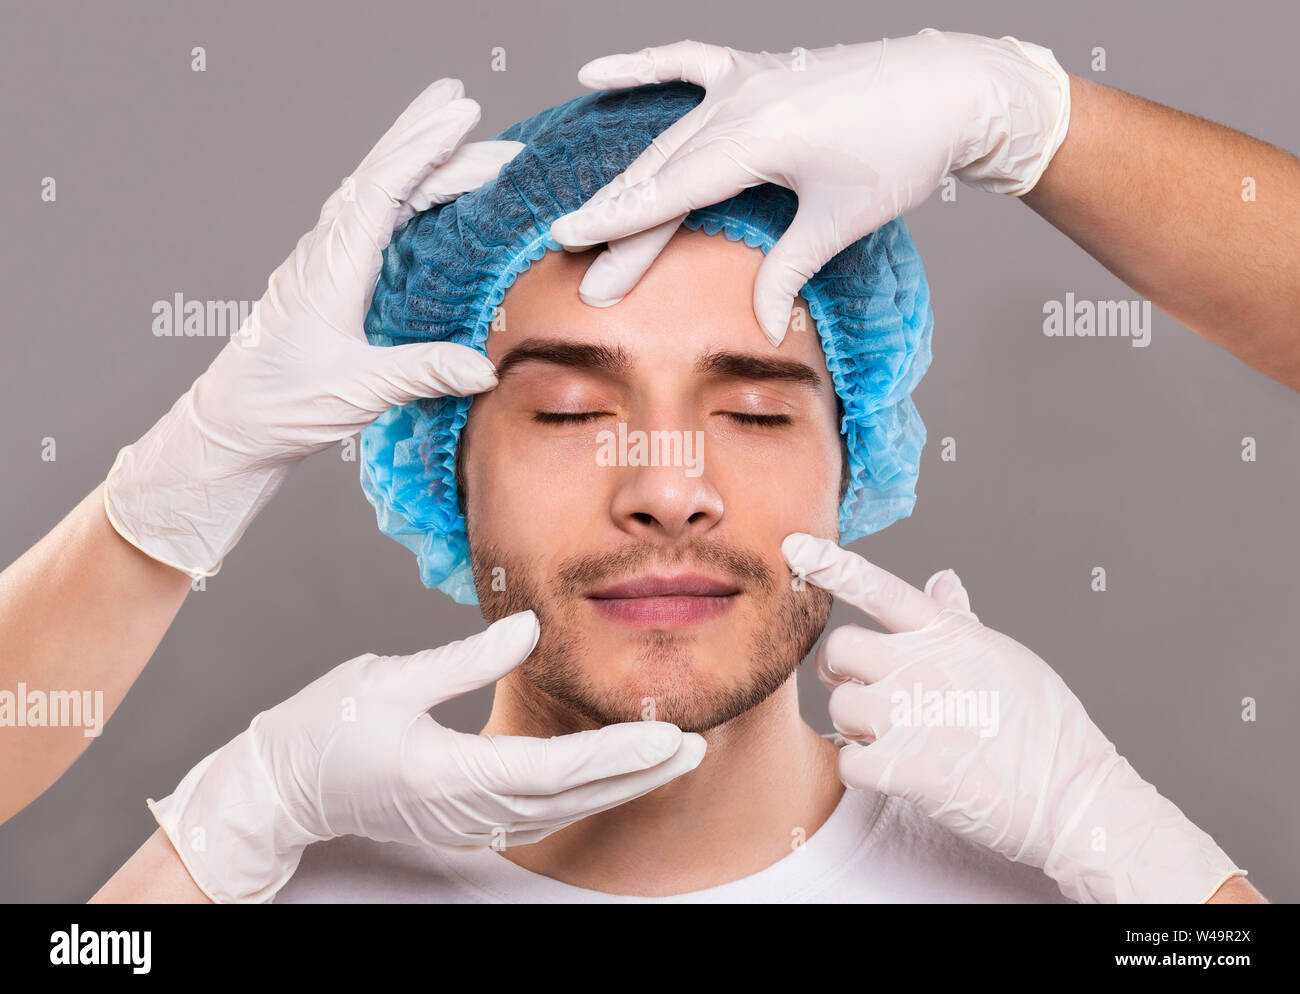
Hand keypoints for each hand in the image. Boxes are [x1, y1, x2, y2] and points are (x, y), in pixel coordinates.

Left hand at [105, 78, 523, 576]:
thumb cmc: (282, 405)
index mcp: (332, 268)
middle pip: (378, 175)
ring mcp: (323, 260)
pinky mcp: (327, 276)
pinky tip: (418, 190)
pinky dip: (400, 189)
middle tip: (468, 106)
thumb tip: (483, 367)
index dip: (423, 148)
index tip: (461, 116)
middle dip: (425, 137)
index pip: (382, 188)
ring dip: (412, 158)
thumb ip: (421, 372)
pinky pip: (367, 215)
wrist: (233, 423)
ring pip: (371, 190)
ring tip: (451, 131)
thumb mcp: (357, 392)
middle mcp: (325, 253)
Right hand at [147, 611, 707, 902]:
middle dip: (640, 774)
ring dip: (621, 785)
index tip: (668, 734)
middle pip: (575, 799)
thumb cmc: (320, 732)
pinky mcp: (465, 817)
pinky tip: (613, 772)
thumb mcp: (388, 680)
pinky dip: (586, 792)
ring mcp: (468, 820)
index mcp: (450, 775)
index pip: (555, 770)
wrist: (277, 790)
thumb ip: (466, 659)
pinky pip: (542, 811)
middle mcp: (468, 808)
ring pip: (564, 811)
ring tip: (671, 757)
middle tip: (695, 745)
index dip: (618, 754)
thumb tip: (530, 628)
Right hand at [548, 31, 1069, 343]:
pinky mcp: (755, 69)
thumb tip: (762, 327)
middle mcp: (743, 102)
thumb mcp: (842, 219)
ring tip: (589, 219)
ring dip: (629, 178)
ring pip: (669, 134)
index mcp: (761, 138)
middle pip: (663, 173)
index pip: (672, 193)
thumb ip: (790, 269)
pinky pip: (685, 62)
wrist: (947, 88)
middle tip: (586, 274)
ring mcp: (746, 78)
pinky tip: (596, 74)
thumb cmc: (902, 151)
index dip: (620, 225)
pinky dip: (642, 68)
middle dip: (620, 226)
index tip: (570, 244)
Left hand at [781, 533, 1244, 903]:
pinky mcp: (905, 769)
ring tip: (892, 735)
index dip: (834, 565)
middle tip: (861, 688)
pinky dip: (862, 768)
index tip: (795, 547)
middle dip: (840, 671)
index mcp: (948, 636)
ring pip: (839, 707)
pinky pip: (847, 760)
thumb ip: (959, 620)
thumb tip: (942, 579)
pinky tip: (891, 770)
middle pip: (839, 650)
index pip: (880, 588)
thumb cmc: (1045, 726)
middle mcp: (922, 667)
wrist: (1073, 796)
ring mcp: (911, 717)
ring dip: (855, 725)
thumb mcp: (1006, 656)